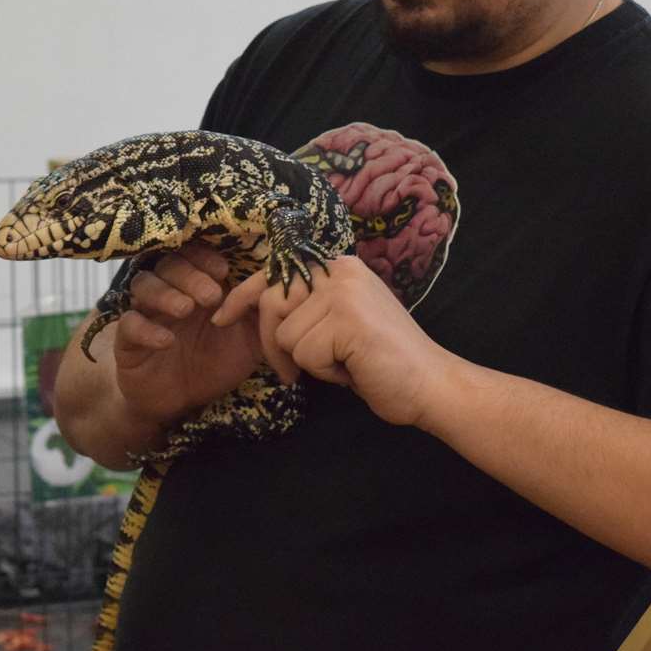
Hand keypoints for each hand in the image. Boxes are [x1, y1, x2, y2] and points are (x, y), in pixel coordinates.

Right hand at [111, 242, 265, 427]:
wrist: (184, 402)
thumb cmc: (218, 361)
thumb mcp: (249, 339)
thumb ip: (262, 314)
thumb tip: (279, 289)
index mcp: (198, 284)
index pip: (194, 255)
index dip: (205, 257)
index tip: (223, 270)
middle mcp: (170, 292)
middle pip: (168, 265)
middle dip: (191, 276)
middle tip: (211, 296)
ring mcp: (147, 314)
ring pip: (143, 285)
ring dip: (165, 293)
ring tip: (186, 309)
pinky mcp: (128, 342)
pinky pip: (128, 325)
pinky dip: (145, 329)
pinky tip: (165, 340)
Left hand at [211, 255, 454, 426]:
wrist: (429, 383)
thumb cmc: (384, 360)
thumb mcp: (342, 322)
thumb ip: (311, 308)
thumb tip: (260, 310)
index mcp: (339, 267)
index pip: (277, 274)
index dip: (243, 297)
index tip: (220, 317)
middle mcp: (340, 270)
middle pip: (271, 304)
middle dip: (273, 346)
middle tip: (295, 374)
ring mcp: (343, 292)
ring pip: (285, 336)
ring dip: (310, 363)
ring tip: (347, 363)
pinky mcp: (345, 318)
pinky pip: (304, 354)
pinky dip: (324, 374)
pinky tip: (354, 369)